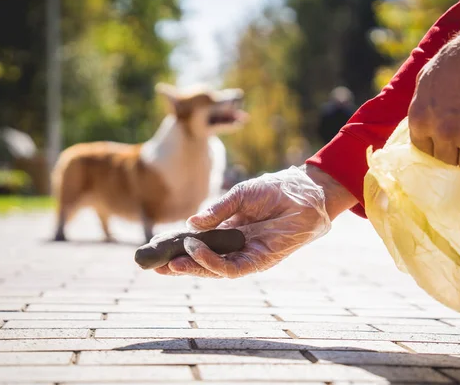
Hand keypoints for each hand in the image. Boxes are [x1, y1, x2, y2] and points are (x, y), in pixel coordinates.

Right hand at [154, 165, 355, 277]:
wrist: (305, 193)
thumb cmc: (275, 190)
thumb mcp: (240, 195)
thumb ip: (217, 210)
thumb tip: (190, 223)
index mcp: (227, 228)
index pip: (197, 241)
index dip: (177, 245)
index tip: (155, 246)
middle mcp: (234, 245)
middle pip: (201, 260)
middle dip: (177, 263)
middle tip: (154, 263)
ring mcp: (246, 254)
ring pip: (213, 269)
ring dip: (191, 267)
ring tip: (171, 262)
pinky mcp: (259, 261)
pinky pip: (232, 269)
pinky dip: (212, 262)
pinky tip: (196, 251)